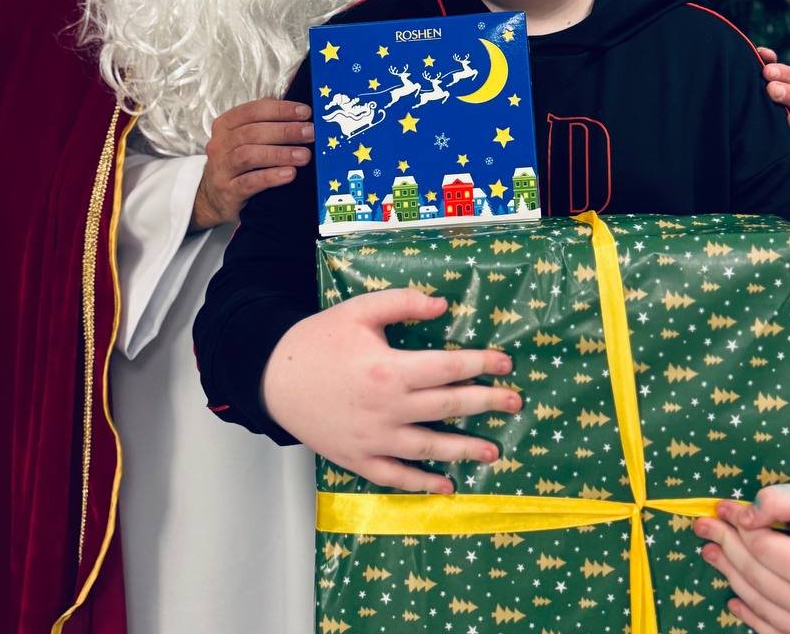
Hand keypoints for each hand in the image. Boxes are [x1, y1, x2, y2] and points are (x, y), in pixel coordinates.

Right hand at [191, 98, 313, 230]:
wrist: (213, 198)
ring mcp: (221, 168)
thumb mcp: (243, 139)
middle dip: (285, 131)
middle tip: (310, 133)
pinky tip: (289, 173)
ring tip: (304, 155)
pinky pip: (249, 182)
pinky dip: (271, 176)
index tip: (305, 112)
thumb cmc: (237, 163)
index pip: (253, 111)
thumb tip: (299, 111)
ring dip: (280, 153)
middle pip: (252, 133)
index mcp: (225, 125)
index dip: (280, 110)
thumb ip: (265, 123)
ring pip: (249, 156)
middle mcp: (220, 144)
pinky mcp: (227, 191)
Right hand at [261, 288, 521, 491]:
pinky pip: (396, 476)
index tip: (506, 364)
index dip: (481, 364)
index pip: (448, 367)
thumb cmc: (319, 340)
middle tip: (515, 403)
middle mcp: (387, 408)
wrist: (273, 376)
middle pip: (448, 407)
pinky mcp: (358, 458)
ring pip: (429, 448)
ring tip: (494, 450)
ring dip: (465, 449)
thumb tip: (443, 304)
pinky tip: (446, 485)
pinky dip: (422, 483)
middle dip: (486, 404)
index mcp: (389, 368)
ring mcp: (373, 438)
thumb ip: (403, 304)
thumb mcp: (360, 311)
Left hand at [694, 484, 789, 633]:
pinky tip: (732, 598)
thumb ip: (781, 500)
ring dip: (730, 576)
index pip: (765, 548)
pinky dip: (751, 616)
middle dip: (725, 546)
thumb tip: (742, 515)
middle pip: (757, 576)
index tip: (719, 505)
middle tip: (702, 526)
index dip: (737, 523)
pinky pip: (775, 632)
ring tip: (710, 552)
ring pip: (760, 604)